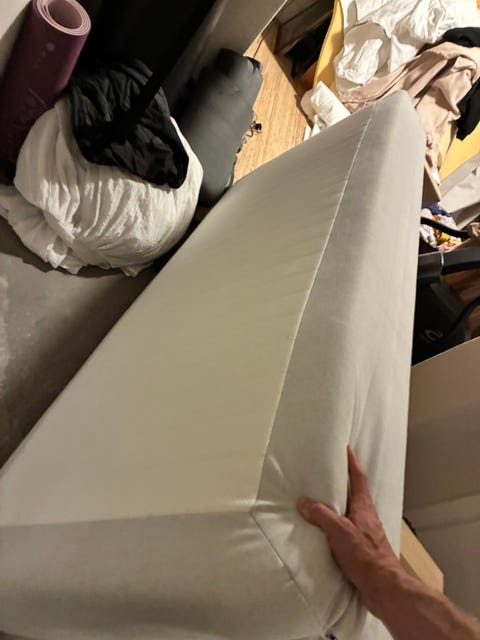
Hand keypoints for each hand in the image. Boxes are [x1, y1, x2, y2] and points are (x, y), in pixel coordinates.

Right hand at [297, 447, 403, 614]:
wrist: (383, 587)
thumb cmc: (365, 555)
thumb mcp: (339, 531)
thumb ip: (321, 515)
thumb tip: (303, 502)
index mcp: (364, 507)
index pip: (358, 478)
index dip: (352, 462)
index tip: (345, 448)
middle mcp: (366, 516)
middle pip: (355, 493)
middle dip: (342, 482)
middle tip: (327, 472)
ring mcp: (365, 533)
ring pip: (349, 512)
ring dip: (337, 505)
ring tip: (320, 499)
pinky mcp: (361, 549)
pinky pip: (345, 530)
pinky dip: (334, 525)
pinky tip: (323, 531)